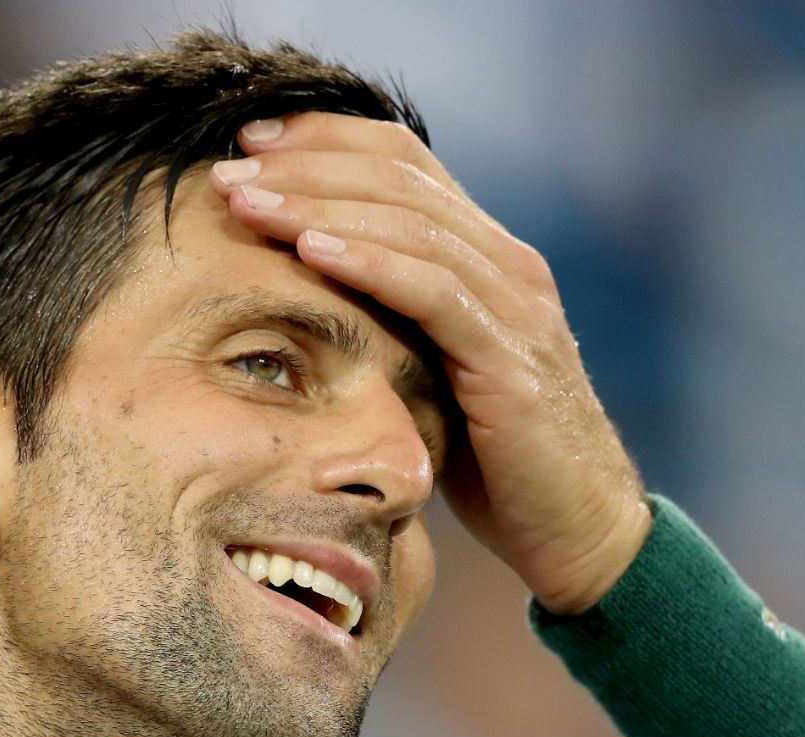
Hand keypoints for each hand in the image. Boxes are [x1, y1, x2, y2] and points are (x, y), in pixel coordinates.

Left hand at [209, 113, 652, 616]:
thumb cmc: (495, 460)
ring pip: (410, 222)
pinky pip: (434, 291)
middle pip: (399, 175)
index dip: (324, 140)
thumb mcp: (434, 370)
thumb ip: (393, 320)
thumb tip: (300, 290)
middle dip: (305, 165)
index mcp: (487, 256)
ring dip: (318, 205)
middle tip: (227, 169)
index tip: (248, 144)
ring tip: (248, 202)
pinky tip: (310, 251)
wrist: (578, 529)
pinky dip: (369, 263)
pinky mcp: (511, 360)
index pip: (403, 161)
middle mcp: (507, 264)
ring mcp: (515, 307)